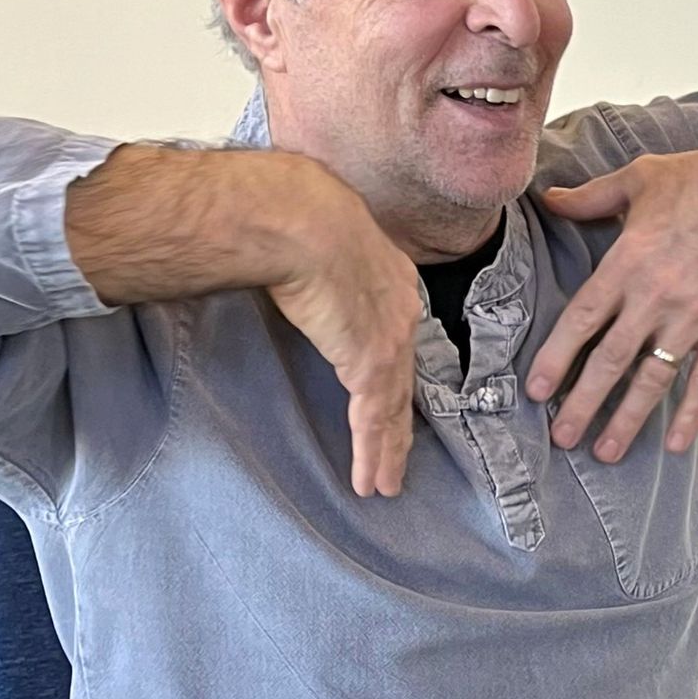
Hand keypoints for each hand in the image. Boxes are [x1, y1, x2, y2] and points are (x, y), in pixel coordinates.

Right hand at [266, 166, 423, 497]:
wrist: (300, 218)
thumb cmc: (297, 213)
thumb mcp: (319, 234)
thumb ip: (318, 257)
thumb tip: (293, 254)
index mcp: (393, 280)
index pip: (399, 341)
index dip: (397, 376)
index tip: (394, 400)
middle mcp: (403, 313)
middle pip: (404, 384)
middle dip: (401, 426)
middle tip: (398, 459)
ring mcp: (390, 342)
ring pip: (392, 412)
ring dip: (387, 454)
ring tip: (385, 485)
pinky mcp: (369, 365)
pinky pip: (372, 423)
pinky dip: (370, 455)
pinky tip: (370, 481)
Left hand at [525, 129, 697, 461]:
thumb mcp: (639, 178)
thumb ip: (590, 197)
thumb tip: (551, 197)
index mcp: (627, 262)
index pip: (581, 320)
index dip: (556, 358)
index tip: (537, 389)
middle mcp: (656, 296)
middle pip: (610, 361)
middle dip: (582, 404)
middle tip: (562, 437)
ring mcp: (695, 316)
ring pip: (653, 379)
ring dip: (627, 419)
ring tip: (606, 451)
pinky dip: (691, 413)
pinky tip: (675, 442)